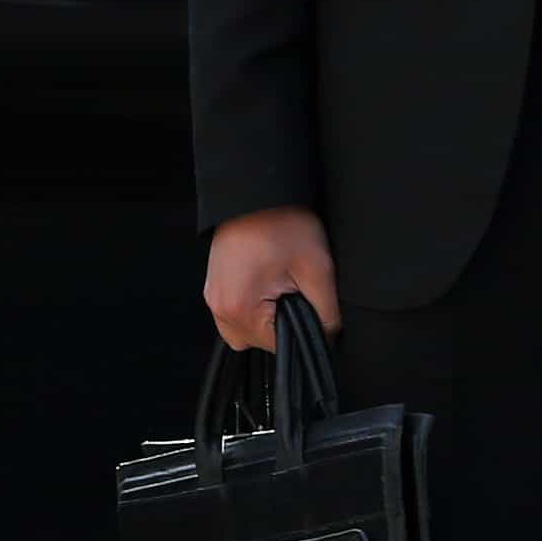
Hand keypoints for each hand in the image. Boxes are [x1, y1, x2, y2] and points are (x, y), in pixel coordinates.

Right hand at [203, 206, 336, 351]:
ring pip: (244, 331)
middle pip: (257, 344)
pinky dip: (253, 308)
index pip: (277, 348)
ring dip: (266, 320)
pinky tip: (267, 285)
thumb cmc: (282, 225)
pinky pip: (235, 314)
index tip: (309, 308)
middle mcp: (219, 308)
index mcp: (240, 309)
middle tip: (295, 294)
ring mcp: (213, 296)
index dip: (301, 333)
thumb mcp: (317, 270)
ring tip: (281, 289)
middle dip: (281, 327)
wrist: (255, 191)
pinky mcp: (214, 285)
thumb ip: (327, 313)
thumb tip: (328, 337)